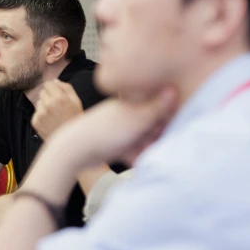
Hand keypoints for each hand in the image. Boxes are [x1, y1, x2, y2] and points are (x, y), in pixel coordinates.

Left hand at [31, 81, 83, 138]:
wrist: (71, 141)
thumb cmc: (76, 120)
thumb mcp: (77, 101)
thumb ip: (66, 88)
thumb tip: (54, 81)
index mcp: (60, 97)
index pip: (48, 84)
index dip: (53, 89)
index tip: (57, 95)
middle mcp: (48, 104)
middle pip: (42, 93)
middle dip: (48, 97)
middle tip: (57, 107)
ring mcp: (41, 114)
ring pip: (38, 103)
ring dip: (44, 107)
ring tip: (54, 116)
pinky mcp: (35, 122)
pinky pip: (36, 113)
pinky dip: (41, 116)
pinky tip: (50, 122)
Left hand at [52, 87, 177, 167]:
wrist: (76, 149)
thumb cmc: (107, 131)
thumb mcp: (138, 119)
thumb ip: (157, 107)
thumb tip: (173, 88)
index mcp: (132, 102)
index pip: (157, 106)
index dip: (166, 118)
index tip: (168, 127)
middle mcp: (127, 114)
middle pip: (151, 125)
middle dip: (156, 136)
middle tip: (153, 142)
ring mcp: (120, 129)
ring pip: (142, 139)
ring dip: (146, 148)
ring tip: (142, 153)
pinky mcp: (115, 145)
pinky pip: (131, 150)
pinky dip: (134, 156)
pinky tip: (134, 160)